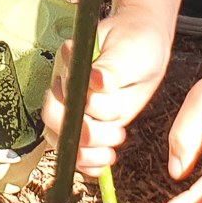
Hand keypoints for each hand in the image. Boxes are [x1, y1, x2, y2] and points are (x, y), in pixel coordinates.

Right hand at [40, 7, 171, 175]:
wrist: (146, 43)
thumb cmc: (135, 40)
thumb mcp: (127, 51)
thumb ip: (110, 67)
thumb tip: (96, 80)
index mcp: (70, 65)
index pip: (59, 94)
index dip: (74, 110)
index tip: (98, 113)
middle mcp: (68, 87)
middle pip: (55, 120)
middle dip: (82, 135)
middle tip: (114, 134)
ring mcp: (78, 107)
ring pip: (62, 139)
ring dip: (85, 154)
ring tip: (112, 151)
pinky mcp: (90, 122)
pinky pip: (77, 149)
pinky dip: (88, 162)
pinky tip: (103, 162)